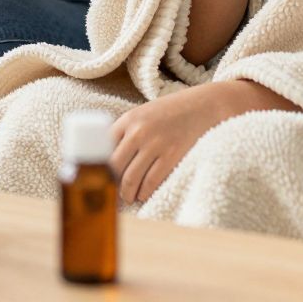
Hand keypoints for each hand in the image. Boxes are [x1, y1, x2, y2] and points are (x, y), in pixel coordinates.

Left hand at [110, 82, 255, 202]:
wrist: (206, 105)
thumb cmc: (173, 112)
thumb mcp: (145, 114)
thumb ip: (127, 132)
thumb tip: (107, 159)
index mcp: (128, 119)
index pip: (102, 148)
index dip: (97, 167)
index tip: (96, 179)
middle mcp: (139, 131)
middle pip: (113, 166)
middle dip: (110, 184)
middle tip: (111, 194)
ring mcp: (155, 144)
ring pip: (131, 178)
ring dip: (127, 193)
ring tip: (128, 198)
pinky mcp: (172, 155)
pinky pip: (151, 182)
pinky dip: (145, 192)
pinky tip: (144, 194)